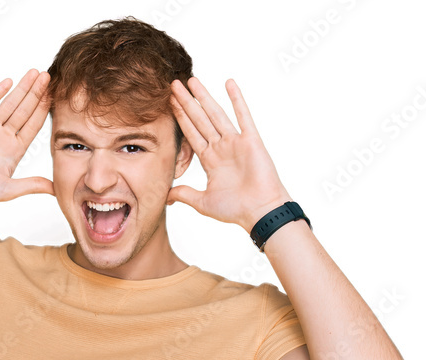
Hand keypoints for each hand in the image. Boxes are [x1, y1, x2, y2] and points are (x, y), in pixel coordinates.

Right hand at [0, 69, 53, 207]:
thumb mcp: (7, 190)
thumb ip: (31, 185)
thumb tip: (56, 190)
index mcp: (15, 150)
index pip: (33, 126)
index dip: (43, 110)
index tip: (54, 95)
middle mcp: (4, 136)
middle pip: (24, 111)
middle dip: (36, 93)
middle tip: (47, 75)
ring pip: (8, 104)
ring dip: (21, 89)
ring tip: (33, 73)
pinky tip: (8, 82)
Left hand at [167, 77, 291, 231]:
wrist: (259, 212)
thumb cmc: (235, 209)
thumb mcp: (203, 202)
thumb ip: (185, 194)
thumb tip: (166, 195)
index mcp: (210, 159)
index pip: (191, 132)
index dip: (180, 117)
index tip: (169, 102)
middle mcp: (221, 147)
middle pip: (199, 119)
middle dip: (186, 102)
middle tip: (173, 84)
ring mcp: (235, 142)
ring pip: (216, 114)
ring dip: (204, 97)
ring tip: (191, 80)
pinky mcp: (250, 140)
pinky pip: (243, 116)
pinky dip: (236, 99)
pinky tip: (229, 83)